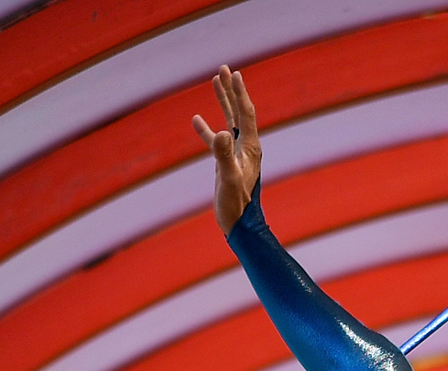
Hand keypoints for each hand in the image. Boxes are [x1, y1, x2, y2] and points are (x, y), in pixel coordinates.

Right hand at [192, 65, 261, 233]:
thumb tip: (221, 133)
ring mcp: (236, 154)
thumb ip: (224, 154)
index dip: (239, 93)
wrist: (238, 225)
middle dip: (231, 90)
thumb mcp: (229, 177)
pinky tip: (196, 119)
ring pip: (229, 121)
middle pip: (239, 111)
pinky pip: (216, 140)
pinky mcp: (226, 162)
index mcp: (251, 147)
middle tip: (223, 69)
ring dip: (222, 101)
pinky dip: (207, 129)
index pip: (246, 113)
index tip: (234, 74)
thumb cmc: (236, 204)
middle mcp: (247, 147)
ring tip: (215, 81)